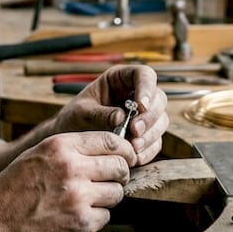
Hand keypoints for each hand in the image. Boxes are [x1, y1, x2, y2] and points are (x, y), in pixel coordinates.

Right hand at [0, 130, 134, 231]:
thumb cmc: (12, 190)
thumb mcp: (38, 155)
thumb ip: (70, 149)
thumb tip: (106, 149)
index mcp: (60, 146)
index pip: (110, 141)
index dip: (123, 150)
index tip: (125, 157)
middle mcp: (71, 168)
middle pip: (119, 167)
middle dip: (119, 175)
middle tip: (111, 181)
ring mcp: (77, 196)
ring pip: (116, 193)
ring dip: (107, 198)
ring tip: (87, 200)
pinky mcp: (80, 222)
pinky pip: (105, 217)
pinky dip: (95, 218)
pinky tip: (77, 216)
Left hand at [53, 64, 168, 165]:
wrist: (70, 139)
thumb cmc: (74, 118)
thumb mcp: (81, 113)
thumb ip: (99, 113)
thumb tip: (121, 117)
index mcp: (121, 79)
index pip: (144, 74)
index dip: (147, 88)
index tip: (141, 106)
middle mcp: (136, 94)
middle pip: (159, 99)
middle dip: (150, 117)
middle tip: (135, 131)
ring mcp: (143, 115)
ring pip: (161, 121)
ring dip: (150, 135)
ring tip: (133, 147)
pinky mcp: (145, 135)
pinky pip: (155, 142)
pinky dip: (148, 150)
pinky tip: (135, 157)